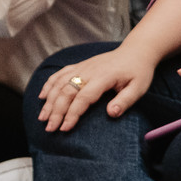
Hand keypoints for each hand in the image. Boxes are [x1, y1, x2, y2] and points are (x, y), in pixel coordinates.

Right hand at [37, 47, 161, 131]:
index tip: (65, 128)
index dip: (72, 113)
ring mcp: (82, 66)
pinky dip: (48, 85)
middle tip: (50, 128)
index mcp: (104, 77)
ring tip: (42, 118)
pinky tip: (42, 97)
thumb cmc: (138, 72)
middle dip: (56, 111)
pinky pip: (60, 74)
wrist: (136, 51)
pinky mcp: (79, 65)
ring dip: (49, 100)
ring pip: (59, 83)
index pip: (83, 97)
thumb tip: (111, 113)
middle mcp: (89, 70)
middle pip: (67, 91)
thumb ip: (125, 101)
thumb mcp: (139, 87)